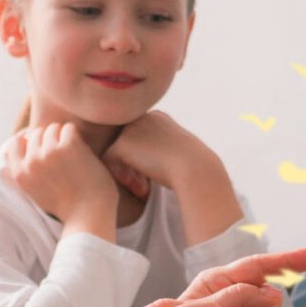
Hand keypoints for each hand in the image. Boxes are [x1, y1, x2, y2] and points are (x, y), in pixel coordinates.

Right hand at [3, 122, 119, 239]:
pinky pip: (69, 128)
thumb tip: (24, 142)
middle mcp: (31, 162)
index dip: (29, 142)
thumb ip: (28, 171)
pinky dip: (77, 136)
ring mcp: (49, 152)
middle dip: (50, 140)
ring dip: (64, 137)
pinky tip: (82, 151)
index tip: (43, 148)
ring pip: (53, 128)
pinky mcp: (68, 146)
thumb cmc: (68, 207)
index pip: (14, 143)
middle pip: (36, 134)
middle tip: (65, 155)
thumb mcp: (36, 192)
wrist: (88, 216)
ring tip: (75, 154)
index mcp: (20, 175)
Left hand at [100, 111, 217, 199]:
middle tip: (147, 186)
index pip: (138, 139)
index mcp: (157, 118)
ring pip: (116, 152)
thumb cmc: (192, 167)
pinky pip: (109, 160)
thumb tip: (139, 162)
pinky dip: (121, 176)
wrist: (196, 169)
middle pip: (125, 144)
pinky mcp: (122, 142)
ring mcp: (132, 128)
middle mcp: (143, 117)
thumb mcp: (176, 153)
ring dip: (128, 173)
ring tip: (144, 189)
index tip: (156, 176)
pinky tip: (141, 188)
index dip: (143, 160)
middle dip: (133, 167)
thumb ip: (158, 151)